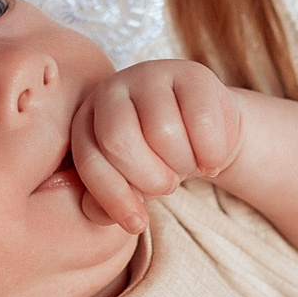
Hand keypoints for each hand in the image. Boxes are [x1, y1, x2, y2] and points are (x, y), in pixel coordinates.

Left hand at [70, 58, 243, 231]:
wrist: (202, 134)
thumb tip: (114, 215)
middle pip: (120, 142)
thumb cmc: (156, 162)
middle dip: (150, 178)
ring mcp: (151, 75)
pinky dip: (210, 153)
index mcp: (86, 120)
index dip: (115, 198)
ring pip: (163, 132)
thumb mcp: (128, 185)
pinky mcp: (192, 74)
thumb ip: (107, 203)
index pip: (90, 161)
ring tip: (186, 164)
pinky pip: (202, 122)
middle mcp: (111, 90)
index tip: (139, 222)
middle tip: (167, 185)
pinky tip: (210, 157)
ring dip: (182, 164)